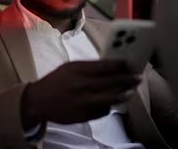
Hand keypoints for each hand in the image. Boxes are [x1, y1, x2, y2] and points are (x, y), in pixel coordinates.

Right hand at [20, 60, 141, 129]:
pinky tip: (112, 102)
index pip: (105, 66)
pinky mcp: (84, 115)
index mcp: (78, 70)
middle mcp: (82, 85)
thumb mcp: (70, 67)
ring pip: (111, 98)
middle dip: (128, 79)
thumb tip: (110, 66)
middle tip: (138, 77)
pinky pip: (103, 111)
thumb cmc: (56, 81)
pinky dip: (109, 106)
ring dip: (124, 94)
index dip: (120, 65)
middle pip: (111, 82)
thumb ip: (88, 67)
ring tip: (131, 91)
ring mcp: (84, 102)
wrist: (39, 101)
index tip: (130, 64)